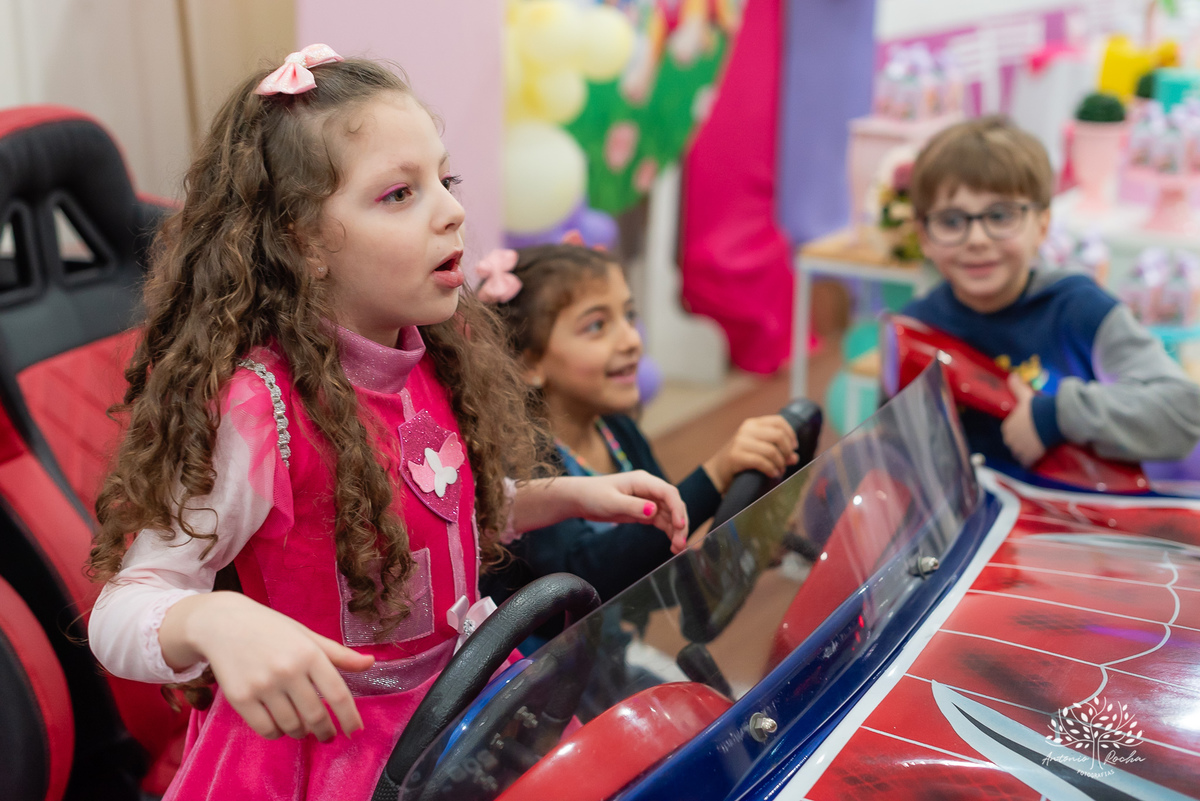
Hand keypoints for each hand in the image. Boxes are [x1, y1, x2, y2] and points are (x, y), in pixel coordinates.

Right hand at [163, 592, 373, 741]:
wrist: (222, 624)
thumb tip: (370, 663)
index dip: (350, 718)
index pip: (338, 694)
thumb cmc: (270, 629)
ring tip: (304, 727)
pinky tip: (281, 726)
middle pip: (316, 715)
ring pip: (292, 726)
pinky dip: (278, 733)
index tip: (355, 732)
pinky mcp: (241, 699)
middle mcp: (288, 670)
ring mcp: (263, 686)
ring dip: (302, 732)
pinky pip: (267, 729)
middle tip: (328, 735)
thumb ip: (338, 654)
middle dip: (326, 731)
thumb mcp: (307, 636)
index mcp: (309, 653)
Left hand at [568, 471, 688, 552]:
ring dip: (676, 530)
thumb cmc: (593, 496)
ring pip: (670, 515)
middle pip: (673, 504)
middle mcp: (649, 489)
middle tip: (681, 543)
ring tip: (678, 549)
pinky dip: (668, 532)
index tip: (679, 526)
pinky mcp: (644, 511)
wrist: (581, 499)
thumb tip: (654, 511)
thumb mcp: (612, 502)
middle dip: (680, 523)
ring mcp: (648, 500)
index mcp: (643, 481)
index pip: (668, 493)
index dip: (677, 508)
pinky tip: (672, 544)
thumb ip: (633, 506)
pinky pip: (662, 521)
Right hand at [703, 415, 799, 492]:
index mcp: (753, 424)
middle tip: (787, 462)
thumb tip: (795, 457)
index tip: (794, 448)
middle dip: (787, 451)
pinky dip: (771, 469)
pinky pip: (761, 462)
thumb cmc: (741, 460)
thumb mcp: (759, 451)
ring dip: (780, 463)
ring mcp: (740, 442)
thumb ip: (778, 452)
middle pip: (778, 435)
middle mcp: (746, 430)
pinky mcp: (736, 456)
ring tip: (779, 471)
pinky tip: (772, 474)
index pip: (779, 421)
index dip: (791, 434)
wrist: (717, 472)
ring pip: (771, 450)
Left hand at [1002, 373, 1045, 466]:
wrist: (1051, 420)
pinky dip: (1030, 461)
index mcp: (1007, 427)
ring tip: (1035, 448)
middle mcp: (1010, 439)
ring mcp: (1019, 449)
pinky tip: (1036, 458)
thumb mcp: (1025, 396)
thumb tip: (1012, 375)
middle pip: (1013, 443)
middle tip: (1033, 438)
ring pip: (1019, 453)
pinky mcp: (1029, 457)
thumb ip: (1017, 387)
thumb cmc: (1037, 408)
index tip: (1027, 429)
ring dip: (1025, 452)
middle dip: (1020, 442)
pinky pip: (1027, 462)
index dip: (1018, 431)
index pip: (1009, 431)